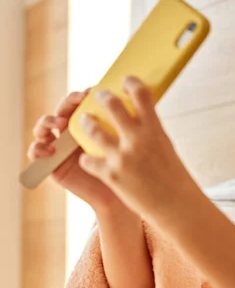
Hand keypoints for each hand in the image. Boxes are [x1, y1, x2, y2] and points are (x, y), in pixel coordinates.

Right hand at [27, 90, 122, 211]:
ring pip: (46, 125)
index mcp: (92, 123)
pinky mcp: (51, 161)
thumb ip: (128, 126)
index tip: (92, 90)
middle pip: (64, 108)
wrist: (120, 196)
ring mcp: (61, 144)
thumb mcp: (129, 145)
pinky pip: (36, 151)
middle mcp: (74, 131)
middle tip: (76, 102)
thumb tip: (144, 99)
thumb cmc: (128, 170)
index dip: (85, 94)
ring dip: (48, 120)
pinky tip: (48, 149)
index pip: (83, 101)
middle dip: (68, 102)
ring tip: (59, 124)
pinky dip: (37, 148)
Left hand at [78, 76, 197, 217]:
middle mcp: (138, 140)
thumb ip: (150, 129)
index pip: (141, 94)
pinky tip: (90, 159)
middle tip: (99, 95)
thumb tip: (138, 111)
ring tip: (85, 121)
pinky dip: (88, 158)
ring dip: (87, 123)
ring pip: (92, 129)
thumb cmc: (173, 175)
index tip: (126, 79)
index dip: (131, 82)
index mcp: (155, 130)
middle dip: (102, 96)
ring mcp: (122, 157)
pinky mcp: (111, 175)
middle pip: (111, 105)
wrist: (174, 205)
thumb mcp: (165, 146)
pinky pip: (88, 159)